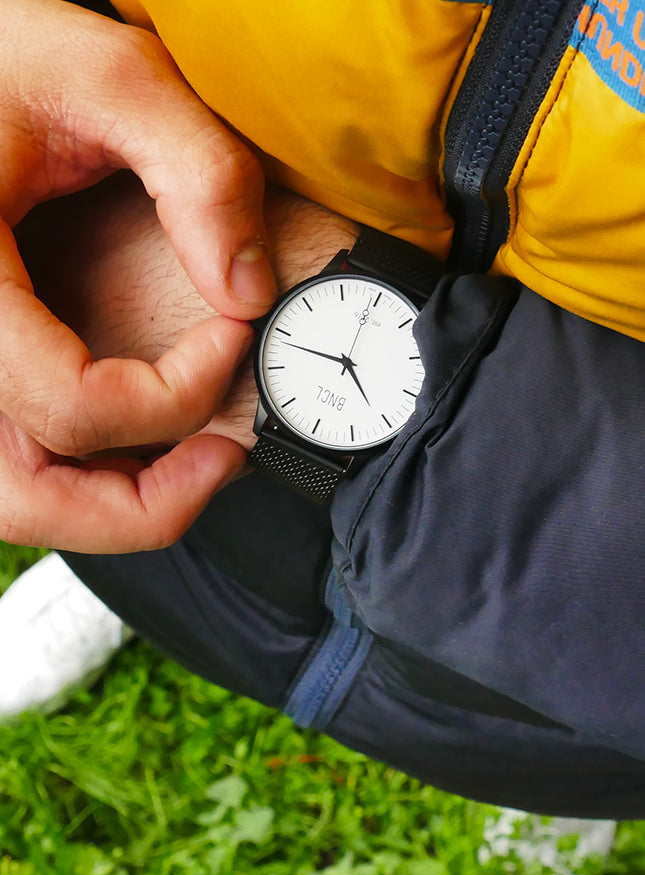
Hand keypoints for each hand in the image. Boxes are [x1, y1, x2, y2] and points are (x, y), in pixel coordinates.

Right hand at [0, 0, 279, 550]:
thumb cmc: (6, 61)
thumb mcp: (110, 75)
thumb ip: (200, 173)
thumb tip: (251, 292)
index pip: (67, 406)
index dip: (175, 393)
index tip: (237, 334)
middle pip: (26, 496)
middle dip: (144, 503)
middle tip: (226, 462)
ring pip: (18, 499)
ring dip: (112, 507)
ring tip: (194, 467)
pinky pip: (22, 465)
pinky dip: (88, 477)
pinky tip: (147, 438)